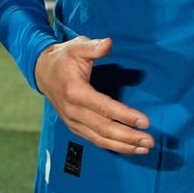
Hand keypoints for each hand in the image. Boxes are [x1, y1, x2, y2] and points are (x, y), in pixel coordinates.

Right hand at [34, 35, 151, 154]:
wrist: (43, 72)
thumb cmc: (64, 58)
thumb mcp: (77, 46)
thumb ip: (93, 47)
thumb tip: (109, 43)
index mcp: (75, 91)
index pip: (104, 108)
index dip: (125, 116)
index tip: (145, 122)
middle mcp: (73, 111)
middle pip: (104, 128)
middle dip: (128, 137)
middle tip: (150, 141)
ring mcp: (72, 121)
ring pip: (100, 138)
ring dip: (123, 146)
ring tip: (144, 148)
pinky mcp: (74, 127)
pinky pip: (94, 140)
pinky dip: (112, 146)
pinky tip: (129, 148)